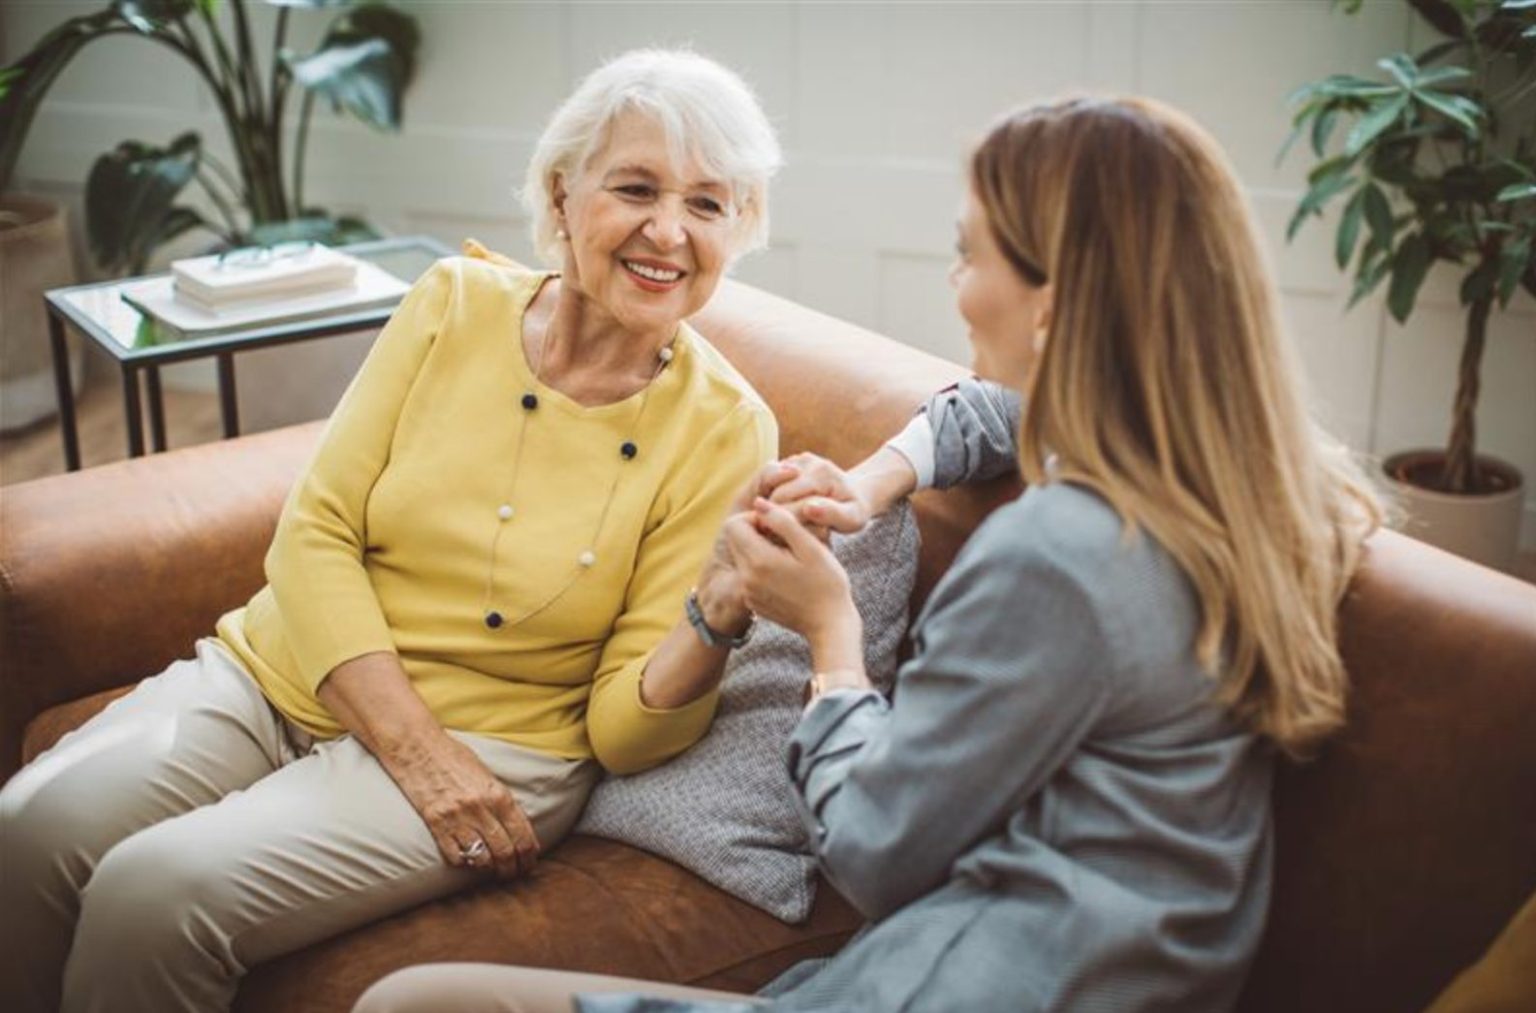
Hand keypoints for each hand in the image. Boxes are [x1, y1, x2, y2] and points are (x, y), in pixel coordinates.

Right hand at [382, 732, 540, 879]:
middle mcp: (480, 808)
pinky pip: (455, 856)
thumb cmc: (453, 756)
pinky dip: (462, 861)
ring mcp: (457, 818)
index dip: (529, 856)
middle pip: (505, 851)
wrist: (417, 746)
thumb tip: (517, 825)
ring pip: (481, 859)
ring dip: (488, 867)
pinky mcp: (436, 824)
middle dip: (512, 868)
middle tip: (512, 874)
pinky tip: (465, 858)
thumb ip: (500, 799)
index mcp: (498, 794)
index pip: (522, 835)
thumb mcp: (486, 774)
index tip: (529, 863)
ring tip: (490, 868)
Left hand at [724, 497, 862, 669]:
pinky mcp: (753, 602)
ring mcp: (748, 592)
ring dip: (758, 549)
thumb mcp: (811, 546)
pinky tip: (785, 574)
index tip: (779, 525)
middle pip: (735, 540)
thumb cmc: (827, 584)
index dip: (755, 518)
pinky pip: (747, 575)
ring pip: (741, 557)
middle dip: (755, 532)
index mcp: (759, 560)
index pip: (735, 524)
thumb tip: (759, 502)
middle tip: (784, 538)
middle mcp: (746, 577)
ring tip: (787, 557)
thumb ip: (783, 520)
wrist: (830, 625)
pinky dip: (760, 569)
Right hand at [764, 453, 873, 539]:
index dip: (778, 519)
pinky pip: (770, 479)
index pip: (786, 497)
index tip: (778, 537)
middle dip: (773, 513)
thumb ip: (832, 514)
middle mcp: (808, 461)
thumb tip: (809, 508)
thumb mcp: (852, 518)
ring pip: (768, 484)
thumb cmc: (854, 510)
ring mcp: (798, 459)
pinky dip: (770, 495)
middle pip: (776, 491)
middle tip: (773, 533)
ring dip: (769, 504)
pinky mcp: (792, 460)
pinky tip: (779, 512)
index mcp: (822, 474)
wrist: (856, 493)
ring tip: (775, 523)